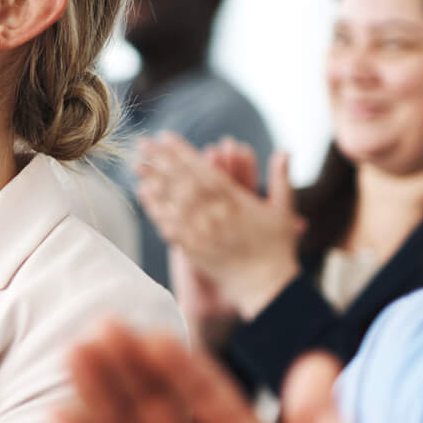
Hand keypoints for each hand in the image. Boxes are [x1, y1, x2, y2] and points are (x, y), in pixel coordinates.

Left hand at [136, 133, 301, 318]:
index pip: (202, 169)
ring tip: (136, 165)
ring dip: (153, 181)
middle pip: (181, 181)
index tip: (165, 136)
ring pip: (171, 202)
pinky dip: (155, 209)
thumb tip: (286, 151)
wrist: (265, 286)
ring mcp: (201, 232)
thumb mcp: (282, 210)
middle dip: (160, 160)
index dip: (182, 151)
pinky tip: (143, 195)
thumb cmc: (276, 248)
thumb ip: (280, 179)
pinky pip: (169, 226)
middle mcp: (214, 214)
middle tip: (141, 143)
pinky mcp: (192, 249)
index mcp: (235, 200)